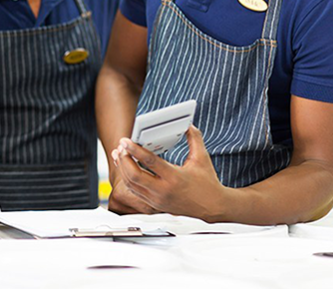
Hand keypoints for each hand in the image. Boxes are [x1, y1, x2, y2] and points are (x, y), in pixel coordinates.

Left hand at [112, 126, 226, 221]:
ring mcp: (157, 199)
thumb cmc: (207, 183)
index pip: (149, 161)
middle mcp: (163, 190)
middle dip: (124, 159)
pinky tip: (125, 168)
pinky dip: (127, 179)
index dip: (135, 150)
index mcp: (175, 177)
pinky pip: (135, 191)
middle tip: (120, 147)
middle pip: (134, 175)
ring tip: (119, 154)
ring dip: (122, 168)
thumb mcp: (202, 158)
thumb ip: (194, 138)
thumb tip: (187, 124)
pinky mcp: (154, 205)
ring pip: (131, 184)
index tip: (125, 140)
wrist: (213, 207)